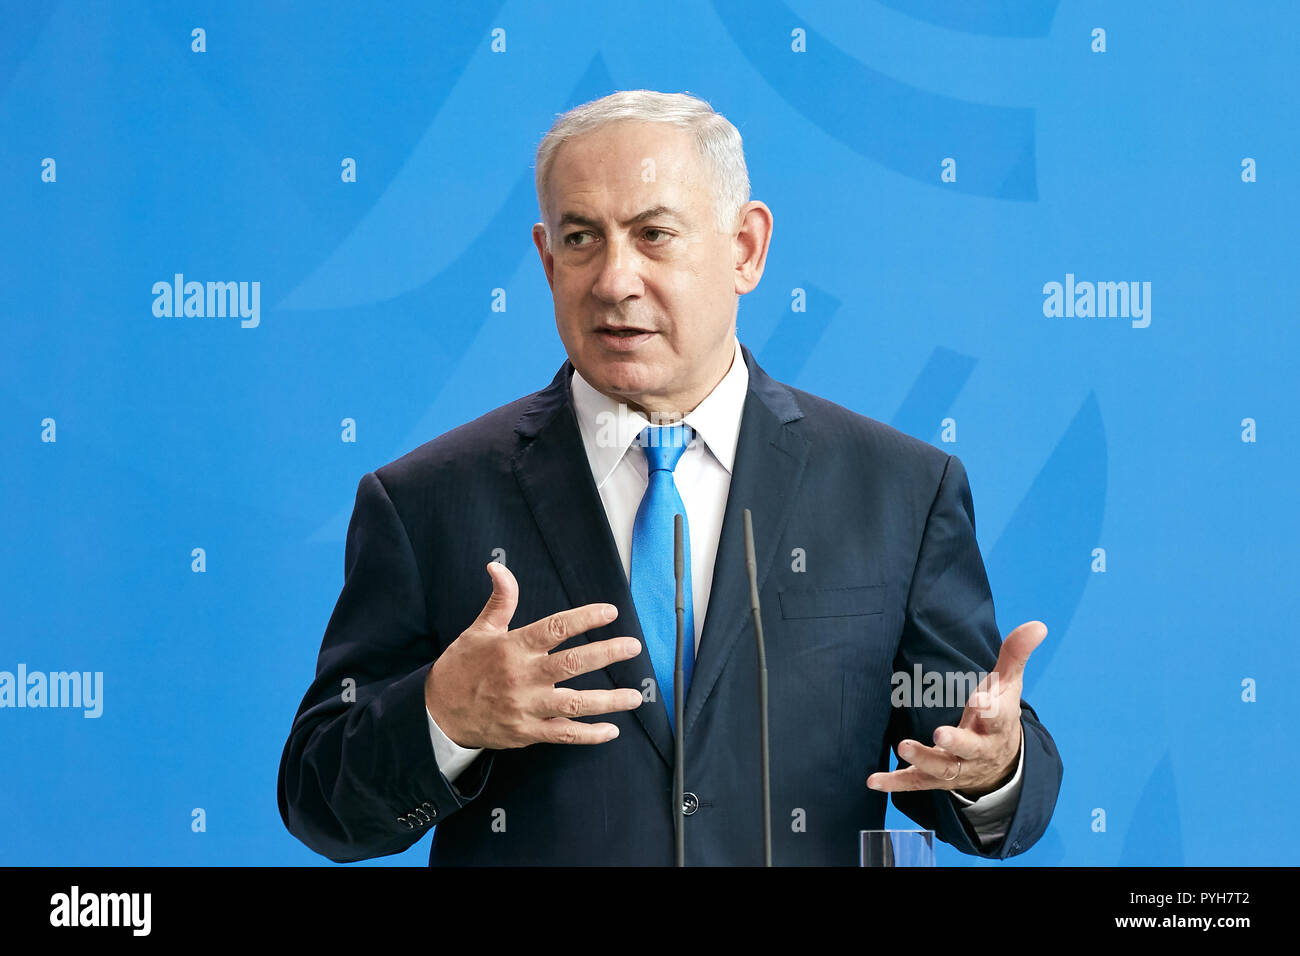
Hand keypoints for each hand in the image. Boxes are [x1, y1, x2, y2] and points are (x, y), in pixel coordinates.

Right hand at [424, 561, 643, 749]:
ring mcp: (526, 707)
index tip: (610, 611)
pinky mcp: (527, 732)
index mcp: (513, 648)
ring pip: (575, 703)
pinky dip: (589, 735)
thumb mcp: (479, 630)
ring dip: (608, 700)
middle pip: (573, 664)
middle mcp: (523, 677)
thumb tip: (499, 567)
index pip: (555, 628)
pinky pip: (563, 734)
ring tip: (635, 695)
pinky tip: (611, 730)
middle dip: (607, 654)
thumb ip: (500, 600)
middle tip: (633, 647)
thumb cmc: (461, 667)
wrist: (438, 713)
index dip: (584, 619)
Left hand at [866, 620, 1045, 798]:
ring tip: (903, 746)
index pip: (998, 717)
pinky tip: (874, 780)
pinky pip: (916, 783)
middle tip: (939, 733)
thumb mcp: (1008, 685)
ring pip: (943, 769)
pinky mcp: (936, 779)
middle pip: (969, 749)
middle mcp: (978, 750)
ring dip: (923, 760)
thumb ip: (1015, 654)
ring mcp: (958, 767)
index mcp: (997, 724)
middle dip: (955, 742)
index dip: (990, 709)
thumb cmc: (998, 714)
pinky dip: (896, 783)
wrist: (1000, 764)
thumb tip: (1038, 625)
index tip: (980, 699)